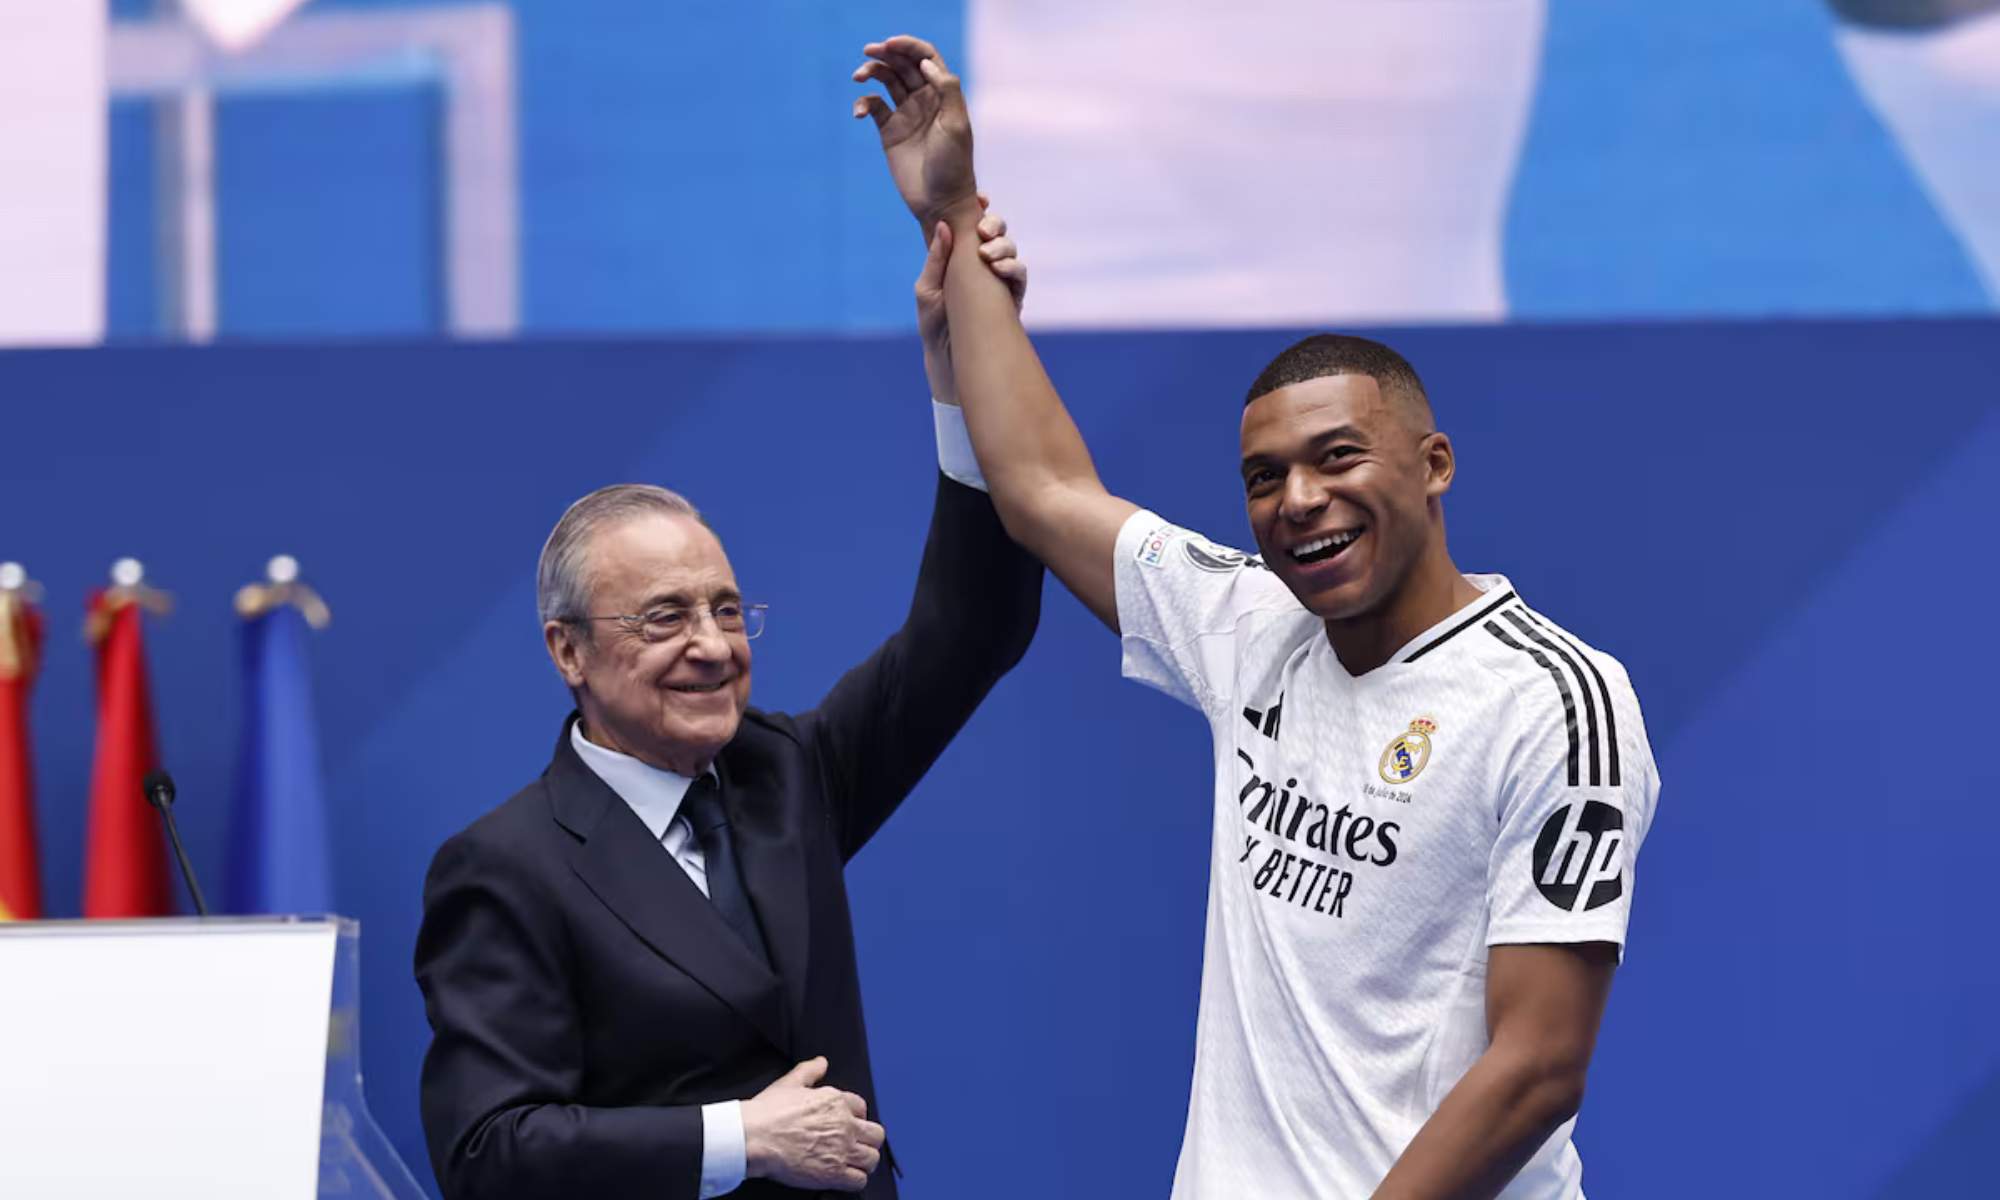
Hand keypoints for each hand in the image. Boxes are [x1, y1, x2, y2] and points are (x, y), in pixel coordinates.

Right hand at [741, 1056, 884, 1192]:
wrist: (755, 1138)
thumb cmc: (768, 1111)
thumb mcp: (790, 1082)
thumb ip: (809, 1071)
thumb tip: (821, 1062)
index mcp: (836, 1101)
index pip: (862, 1108)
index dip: (856, 1117)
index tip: (850, 1124)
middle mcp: (845, 1125)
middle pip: (876, 1134)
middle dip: (868, 1140)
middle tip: (857, 1145)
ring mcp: (841, 1150)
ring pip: (871, 1159)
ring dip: (864, 1161)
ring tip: (854, 1163)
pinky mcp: (833, 1174)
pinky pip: (860, 1180)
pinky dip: (855, 1180)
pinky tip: (846, 1178)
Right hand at [853, 35, 977, 227]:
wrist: (940, 202)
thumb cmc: (954, 165)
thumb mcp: (957, 125)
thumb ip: (946, 89)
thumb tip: (925, 63)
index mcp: (943, 94)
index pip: (926, 57)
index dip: (908, 45)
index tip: (889, 44)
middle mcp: (924, 99)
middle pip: (903, 64)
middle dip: (886, 53)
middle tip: (869, 50)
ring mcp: (906, 114)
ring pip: (886, 80)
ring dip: (872, 71)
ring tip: (858, 76)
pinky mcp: (889, 131)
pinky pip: (873, 106)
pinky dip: (863, 103)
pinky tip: (859, 112)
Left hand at [919, 196, 1025, 405]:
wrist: (951, 360)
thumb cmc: (934, 324)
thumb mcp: (927, 289)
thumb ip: (936, 259)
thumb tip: (942, 225)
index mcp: (960, 257)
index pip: (972, 226)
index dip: (979, 209)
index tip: (980, 199)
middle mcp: (982, 264)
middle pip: (996, 232)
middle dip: (994, 224)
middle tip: (983, 229)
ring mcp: (999, 279)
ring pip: (1010, 249)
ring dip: (1002, 246)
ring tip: (988, 253)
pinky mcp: (1013, 297)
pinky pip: (1019, 275)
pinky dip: (1012, 267)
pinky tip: (1000, 267)